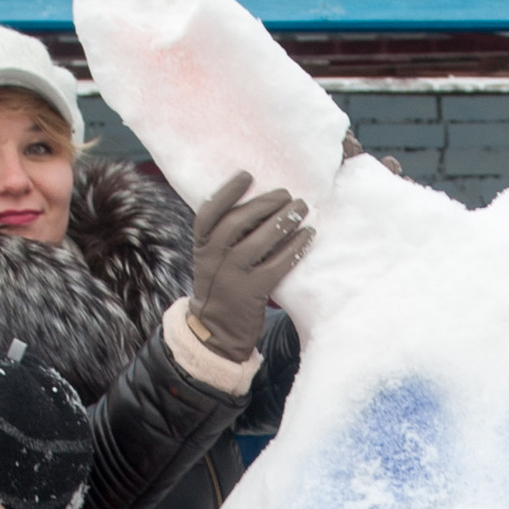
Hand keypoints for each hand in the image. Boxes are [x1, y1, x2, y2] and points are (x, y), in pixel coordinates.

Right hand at [187, 169, 312, 359]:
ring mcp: (232, 278)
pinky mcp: (252, 294)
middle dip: (264, 203)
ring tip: (301, 208)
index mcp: (201, 248)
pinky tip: (307, 236)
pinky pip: (276, 265)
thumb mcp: (212, 261)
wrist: (215, 334)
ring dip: (283, 221)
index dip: (227, 192)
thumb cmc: (222, 288)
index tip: (247, 175)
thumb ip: (225, 237)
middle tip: (286, 193)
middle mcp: (213, 261)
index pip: (208, 213)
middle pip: (237, 223)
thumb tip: (258, 204)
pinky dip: (294, 248)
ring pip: (258, 242)